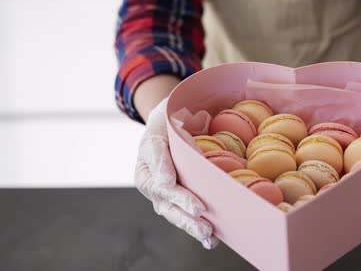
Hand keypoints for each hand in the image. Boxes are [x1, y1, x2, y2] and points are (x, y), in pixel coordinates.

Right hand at [135, 98, 218, 248]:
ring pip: (177, 215)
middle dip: (186, 214)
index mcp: (145, 172)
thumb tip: (166, 181)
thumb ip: (159, 154)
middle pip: (168, 205)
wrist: (171, 123)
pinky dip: (199, 228)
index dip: (176, 194)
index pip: (159, 185)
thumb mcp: (158, 131)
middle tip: (203, 218)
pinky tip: (213, 238)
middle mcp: (155, 188)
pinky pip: (188, 215)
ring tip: (208, 236)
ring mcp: (167, 197)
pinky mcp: (182, 201)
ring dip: (193, 226)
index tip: (188, 197)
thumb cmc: (164, 125)